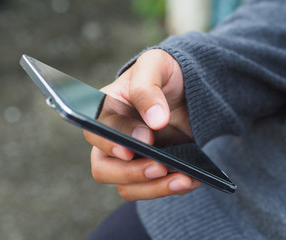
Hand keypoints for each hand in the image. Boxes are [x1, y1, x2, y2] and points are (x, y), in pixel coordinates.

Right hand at [84, 49, 200, 200]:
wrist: (186, 87)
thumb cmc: (163, 72)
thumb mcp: (155, 64)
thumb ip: (147, 87)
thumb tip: (154, 121)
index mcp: (106, 111)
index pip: (95, 132)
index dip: (112, 143)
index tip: (143, 142)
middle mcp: (112, 138)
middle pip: (103, 169)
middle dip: (131, 173)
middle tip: (160, 167)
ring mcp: (131, 157)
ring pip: (127, 187)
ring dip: (153, 188)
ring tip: (183, 179)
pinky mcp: (150, 167)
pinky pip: (150, 188)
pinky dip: (169, 188)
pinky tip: (191, 179)